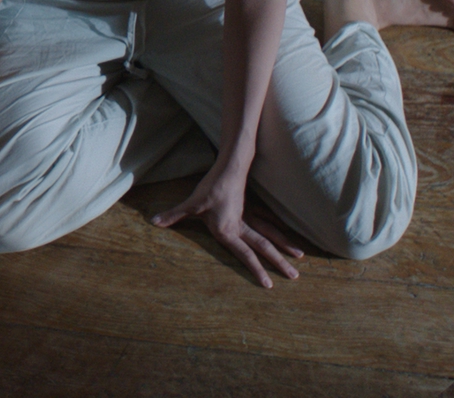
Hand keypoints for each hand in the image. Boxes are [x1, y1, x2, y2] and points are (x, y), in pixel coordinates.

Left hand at [151, 166, 302, 287]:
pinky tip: (286, 232)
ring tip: (300, 256)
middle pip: (264, 247)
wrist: (229, 167)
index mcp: (229, 231)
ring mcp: (249, 216)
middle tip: (295, 276)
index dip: (257, 270)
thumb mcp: (191, 204)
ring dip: (285, 244)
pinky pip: (268, 220)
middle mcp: (242, 226)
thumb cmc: (210, 188)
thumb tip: (153, 222)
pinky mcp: (251, 207)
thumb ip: (173, 215)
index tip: (270, 285)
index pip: (245, 255)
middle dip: (279, 262)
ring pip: (270, 234)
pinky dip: (278, 227)